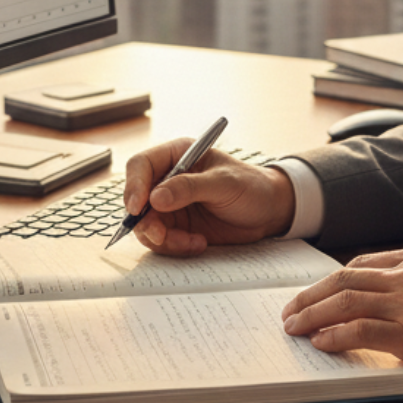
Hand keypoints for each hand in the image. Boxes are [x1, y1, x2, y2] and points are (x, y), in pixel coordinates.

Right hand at [123, 140, 295, 255]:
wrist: (268, 212)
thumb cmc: (251, 186)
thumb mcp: (224, 183)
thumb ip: (189, 188)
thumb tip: (156, 198)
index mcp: (176, 156)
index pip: (141, 165)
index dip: (134, 186)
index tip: (137, 207)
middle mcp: (168, 180)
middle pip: (137, 200)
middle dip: (145, 221)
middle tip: (161, 235)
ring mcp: (171, 206)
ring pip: (146, 225)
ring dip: (163, 238)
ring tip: (191, 241)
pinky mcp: (178, 227)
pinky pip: (162, 241)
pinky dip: (176, 246)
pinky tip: (199, 243)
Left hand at [280, 246, 402, 394]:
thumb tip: (374, 301)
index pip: (360, 265)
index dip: (330, 282)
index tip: (313, 295)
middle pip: (344, 279)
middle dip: (311, 296)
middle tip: (290, 311)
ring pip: (346, 302)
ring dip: (313, 315)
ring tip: (295, 327)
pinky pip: (361, 332)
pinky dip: (335, 336)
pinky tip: (321, 342)